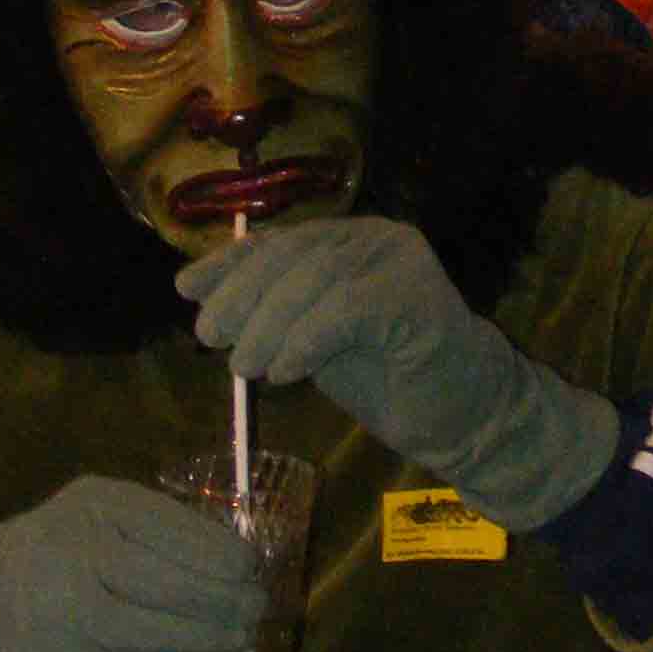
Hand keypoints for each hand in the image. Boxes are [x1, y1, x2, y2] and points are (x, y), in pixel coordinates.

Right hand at [0, 477, 264, 651]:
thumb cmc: (68, 544)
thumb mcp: (104, 510)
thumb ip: (161, 527)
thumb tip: (243, 565)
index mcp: (94, 504)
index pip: (168, 527)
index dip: (218, 553)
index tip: (251, 569)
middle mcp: (70, 552)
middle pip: (160, 584)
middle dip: (220, 602)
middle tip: (257, 610)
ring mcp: (56, 611)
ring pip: (144, 636)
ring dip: (203, 645)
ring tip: (239, 643)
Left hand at [179, 218, 617, 531]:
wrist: (464, 413)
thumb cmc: (387, 378)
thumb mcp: (314, 337)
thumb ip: (273, 310)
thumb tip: (197, 291)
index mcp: (351, 240)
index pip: (280, 241)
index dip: (230, 262)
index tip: (187, 291)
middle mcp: (376, 238)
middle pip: (293, 254)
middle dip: (242, 295)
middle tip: (210, 337)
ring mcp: (400, 261)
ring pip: (315, 280)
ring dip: (268, 326)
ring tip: (246, 367)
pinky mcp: (417, 294)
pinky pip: (347, 310)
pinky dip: (307, 340)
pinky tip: (286, 372)